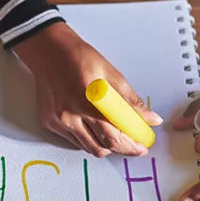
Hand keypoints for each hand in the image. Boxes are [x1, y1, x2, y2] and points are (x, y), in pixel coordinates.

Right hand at [14, 22, 162, 156]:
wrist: (48, 51)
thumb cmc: (80, 58)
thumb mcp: (111, 73)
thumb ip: (131, 100)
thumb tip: (151, 119)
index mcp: (88, 100)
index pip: (113, 136)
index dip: (131, 146)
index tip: (142, 147)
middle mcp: (70, 115)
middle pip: (101, 147)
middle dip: (121, 149)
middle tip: (133, 145)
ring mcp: (58, 121)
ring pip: (88, 148)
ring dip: (105, 145)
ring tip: (115, 134)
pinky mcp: (49, 123)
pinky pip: (75, 141)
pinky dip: (89, 138)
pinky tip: (93, 125)